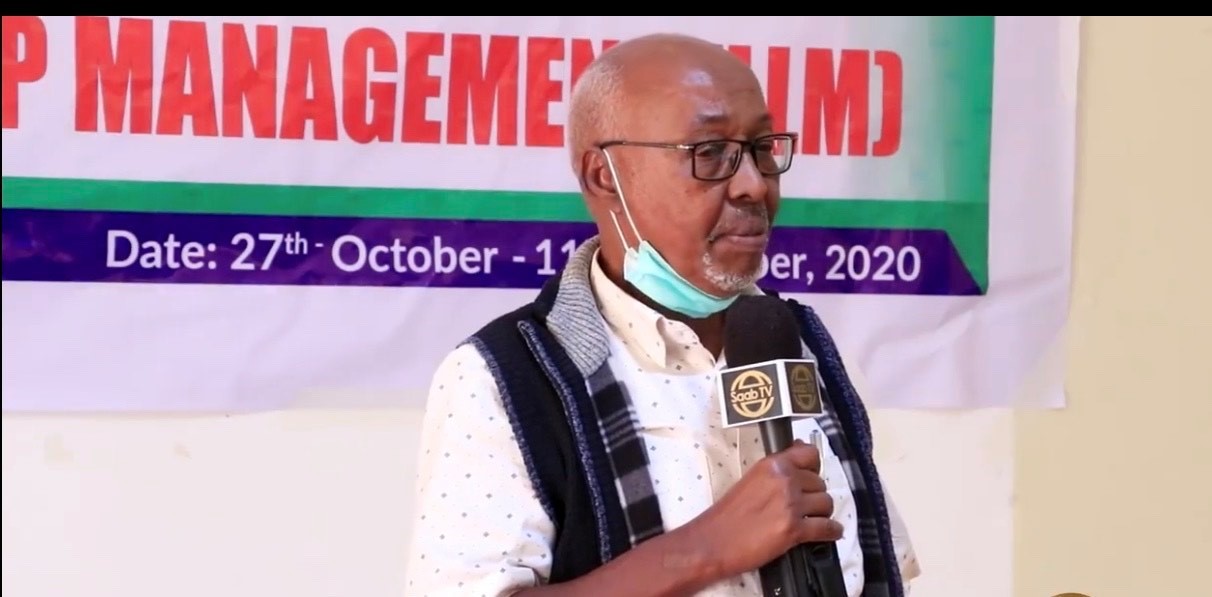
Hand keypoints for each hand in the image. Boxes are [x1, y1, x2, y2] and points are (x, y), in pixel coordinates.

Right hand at [685, 439, 842, 578]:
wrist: (713, 542)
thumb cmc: (727, 514)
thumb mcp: (751, 480)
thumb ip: (775, 472)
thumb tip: (797, 458)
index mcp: (772, 465)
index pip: (809, 454)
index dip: (813, 466)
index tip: (810, 474)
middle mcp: (785, 480)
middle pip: (820, 482)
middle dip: (815, 494)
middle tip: (803, 504)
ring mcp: (791, 505)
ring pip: (827, 503)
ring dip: (822, 512)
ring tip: (812, 519)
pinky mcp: (794, 530)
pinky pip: (827, 528)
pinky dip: (832, 532)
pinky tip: (831, 533)